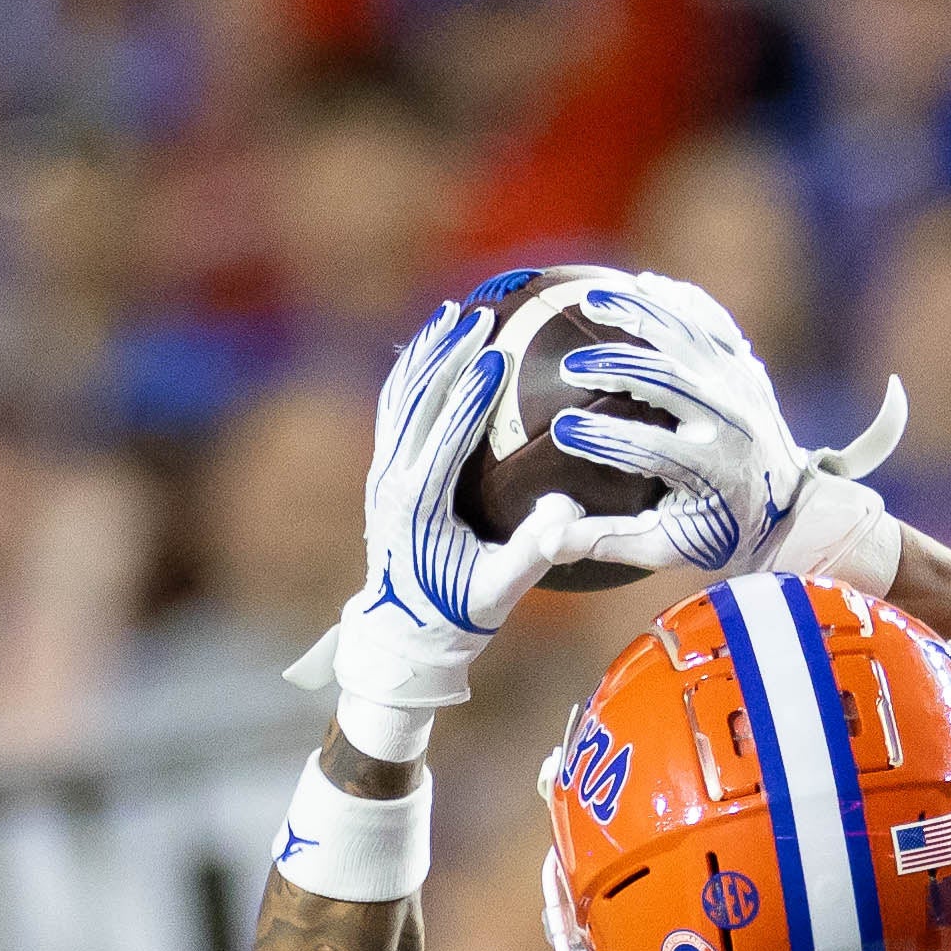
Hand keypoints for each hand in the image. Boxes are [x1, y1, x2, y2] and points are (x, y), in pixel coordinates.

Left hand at [294, 294, 632, 749]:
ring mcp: (383, 473)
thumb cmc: (459, 617)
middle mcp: (393, 480)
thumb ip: (533, 551)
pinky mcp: (383, 473)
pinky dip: (413, 375)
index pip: (444, 433)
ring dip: (426, 354)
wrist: (403, 635)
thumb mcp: (501, 592)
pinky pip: (395, 410)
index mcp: (420, 503)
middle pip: (416, 400)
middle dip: (445, 354)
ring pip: (399, 396)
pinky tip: (435, 349)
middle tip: (475, 316)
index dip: (469, 392)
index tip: (495, 355)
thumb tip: (567, 512)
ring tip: (451, 315)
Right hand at [553, 269, 908, 593]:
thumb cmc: (719, 533)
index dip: (603, 438)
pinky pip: (714, 323)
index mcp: (711, 471)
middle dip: (616, 368)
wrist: (793, 510)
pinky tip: (646, 283)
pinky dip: (683, 301)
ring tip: (593, 299)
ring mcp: (742, 388)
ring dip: (641, 315)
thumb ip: (608, 540)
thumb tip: (544, 541)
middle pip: (668, 382)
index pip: (648, 449)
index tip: (562, 430)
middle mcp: (730, 423)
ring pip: (689, 338)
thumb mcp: (668, 547)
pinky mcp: (747, 367)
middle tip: (570, 367)